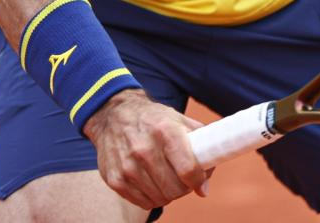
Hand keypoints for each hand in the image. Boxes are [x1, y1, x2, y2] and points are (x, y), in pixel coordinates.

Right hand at [83, 89, 210, 210]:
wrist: (113, 115)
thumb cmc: (152, 119)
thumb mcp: (177, 119)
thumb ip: (198, 145)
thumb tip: (205, 182)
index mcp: (164, 131)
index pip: (188, 169)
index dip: (198, 179)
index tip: (200, 180)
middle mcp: (144, 149)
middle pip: (175, 188)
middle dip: (185, 187)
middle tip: (183, 179)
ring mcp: (127, 166)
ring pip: (161, 199)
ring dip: (168, 193)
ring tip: (167, 178)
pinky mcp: (115, 180)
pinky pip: (144, 203)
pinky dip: (152, 197)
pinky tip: (152, 182)